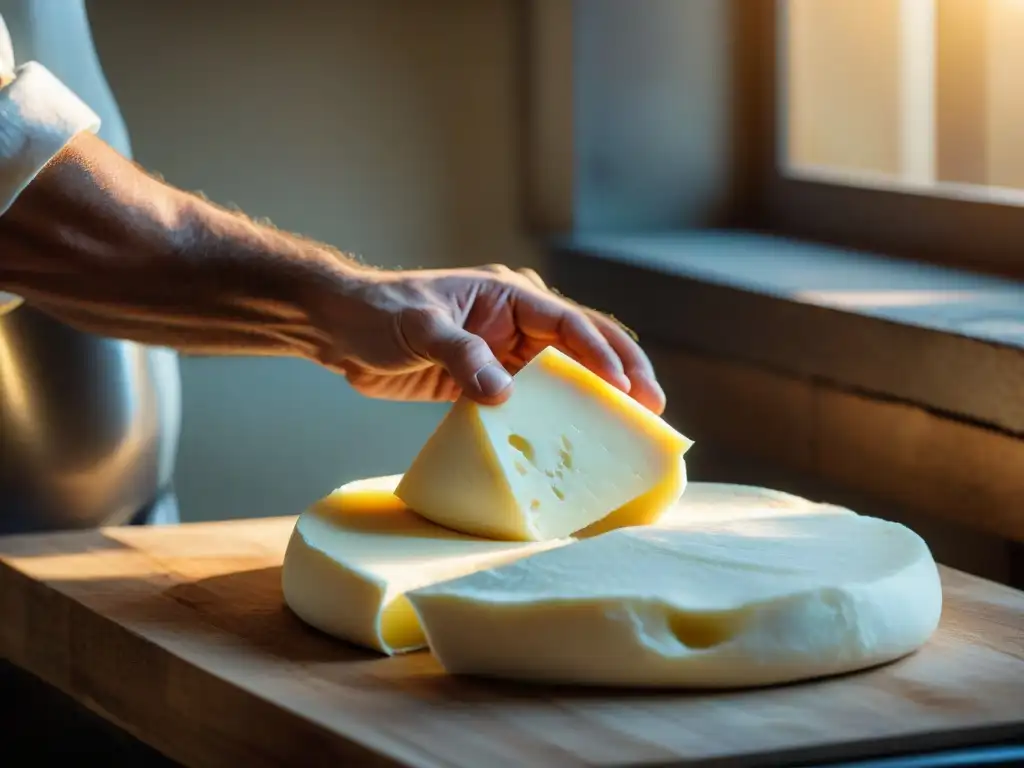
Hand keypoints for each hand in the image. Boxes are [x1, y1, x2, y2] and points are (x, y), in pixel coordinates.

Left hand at [317, 264, 665, 413]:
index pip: (569, 323)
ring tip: (629, 428)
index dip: (602, 354)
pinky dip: (555, 416)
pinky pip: (534, 398)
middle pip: (583, 345)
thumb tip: (505, 395)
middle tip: (653, 409)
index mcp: (509, 295)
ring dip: (595, 398)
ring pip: (565, 374)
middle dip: (620, 373)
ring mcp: (506, 351)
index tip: (625, 387)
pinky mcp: (489, 379)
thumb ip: (461, 355)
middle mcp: (517, 320)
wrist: (340, 328)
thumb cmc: (378, 314)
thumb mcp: (419, 328)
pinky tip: (572, 440)